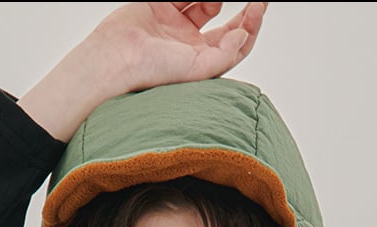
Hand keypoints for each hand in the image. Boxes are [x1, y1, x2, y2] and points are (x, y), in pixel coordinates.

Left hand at [18, 2, 267, 142]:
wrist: (117, 56)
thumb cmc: (129, 30)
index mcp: (178, 28)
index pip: (211, 11)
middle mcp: (189, 46)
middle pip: (229, 29)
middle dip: (247, 13)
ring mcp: (197, 59)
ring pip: (236, 44)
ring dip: (252, 24)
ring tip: (260, 5)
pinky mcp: (201, 70)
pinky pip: (230, 56)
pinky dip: (241, 40)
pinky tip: (246, 24)